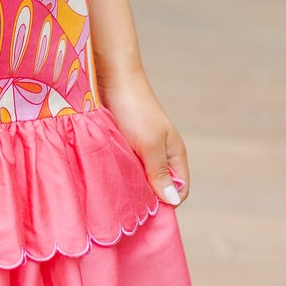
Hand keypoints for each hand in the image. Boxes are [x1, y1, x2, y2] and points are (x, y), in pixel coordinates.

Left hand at [104, 75, 189, 207]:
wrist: (111, 78)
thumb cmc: (134, 109)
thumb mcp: (150, 144)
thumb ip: (160, 172)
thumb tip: (172, 201)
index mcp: (174, 155)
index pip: (178, 190)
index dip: (166, 202)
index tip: (146, 208)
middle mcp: (159, 155)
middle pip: (158, 187)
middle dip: (146, 196)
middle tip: (128, 202)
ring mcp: (140, 149)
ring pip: (138, 178)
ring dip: (129, 184)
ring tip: (115, 189)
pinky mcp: (122, 144)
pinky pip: (123, 166)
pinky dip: (117, 172)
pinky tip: (106, 175)